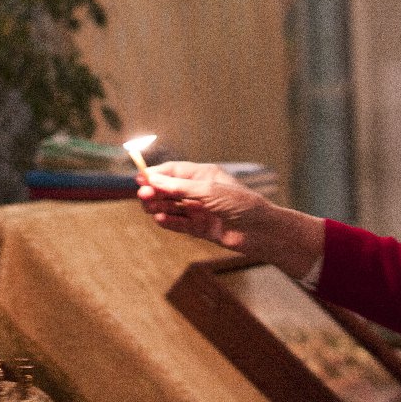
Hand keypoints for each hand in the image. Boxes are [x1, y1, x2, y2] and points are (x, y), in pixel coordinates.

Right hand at [137, 160, 323, 277]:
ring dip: (159, 207)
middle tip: (144, 196)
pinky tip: (161, 220)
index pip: (173, 171)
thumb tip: (152, 179)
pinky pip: (179, 224)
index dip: (155, 174)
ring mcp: (199, 210)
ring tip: (152, 209)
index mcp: (203, 175)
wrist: (261, 230)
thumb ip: (179, 187)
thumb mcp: (208, 191)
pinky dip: (169, 222)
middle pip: (168, 190)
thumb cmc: (240, 203)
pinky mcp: (200, 228)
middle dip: (155, 192)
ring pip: (171, 207)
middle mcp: (199, 191)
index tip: (139, 179)